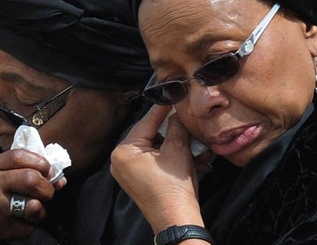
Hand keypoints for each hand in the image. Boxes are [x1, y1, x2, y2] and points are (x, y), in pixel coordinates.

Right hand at [0, 149, 62, 244]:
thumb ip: (24, 169)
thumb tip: (60, 179)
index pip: (20, 155)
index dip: (41, 162)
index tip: (48, 170)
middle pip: (30, 179)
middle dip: (46, 187)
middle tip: (46, 192)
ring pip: (33, 204)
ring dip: (41, 208)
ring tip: (34, 208)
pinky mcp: (0, 228)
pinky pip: (28, 226)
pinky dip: (29, 225)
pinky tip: (19, 222)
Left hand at [110, 104, 203, 232]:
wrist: (177, 220)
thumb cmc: (174, 188)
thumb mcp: (178, 150)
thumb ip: (175, 126)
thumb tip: (175, 113)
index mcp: (124, 151)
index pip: (146, 122)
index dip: (163, 109)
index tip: (171, 96)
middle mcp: (120, 161)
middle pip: (151, 135)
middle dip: (173, 132)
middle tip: (186, 121)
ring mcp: (128, 172)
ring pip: (156, 148)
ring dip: (177, 147)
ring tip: (195, 146)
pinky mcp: (139, 180)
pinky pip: (156, 161)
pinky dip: (173, 159)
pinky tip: (193, 160)